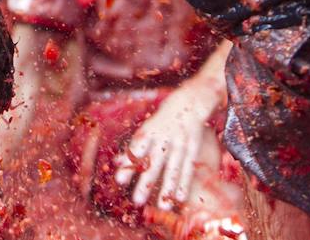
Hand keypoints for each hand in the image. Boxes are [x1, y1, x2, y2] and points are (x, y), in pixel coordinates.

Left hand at [113, 83, 217, 210]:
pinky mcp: (192, 148)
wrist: (189, 103)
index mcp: (148, 133)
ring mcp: (179, 143)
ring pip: (173, 168)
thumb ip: (133, 148)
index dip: (127, 165)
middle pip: (154, 163)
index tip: (119, 181)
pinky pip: (188, 168)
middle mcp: (163, 138)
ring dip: (167, 188)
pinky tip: (180, 199)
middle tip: (137, 201)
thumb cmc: (161, 121)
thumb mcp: (146, 130)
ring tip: (163, 207)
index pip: (135, 151)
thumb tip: (117, 163)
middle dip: (146, 182)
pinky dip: (184, 183)